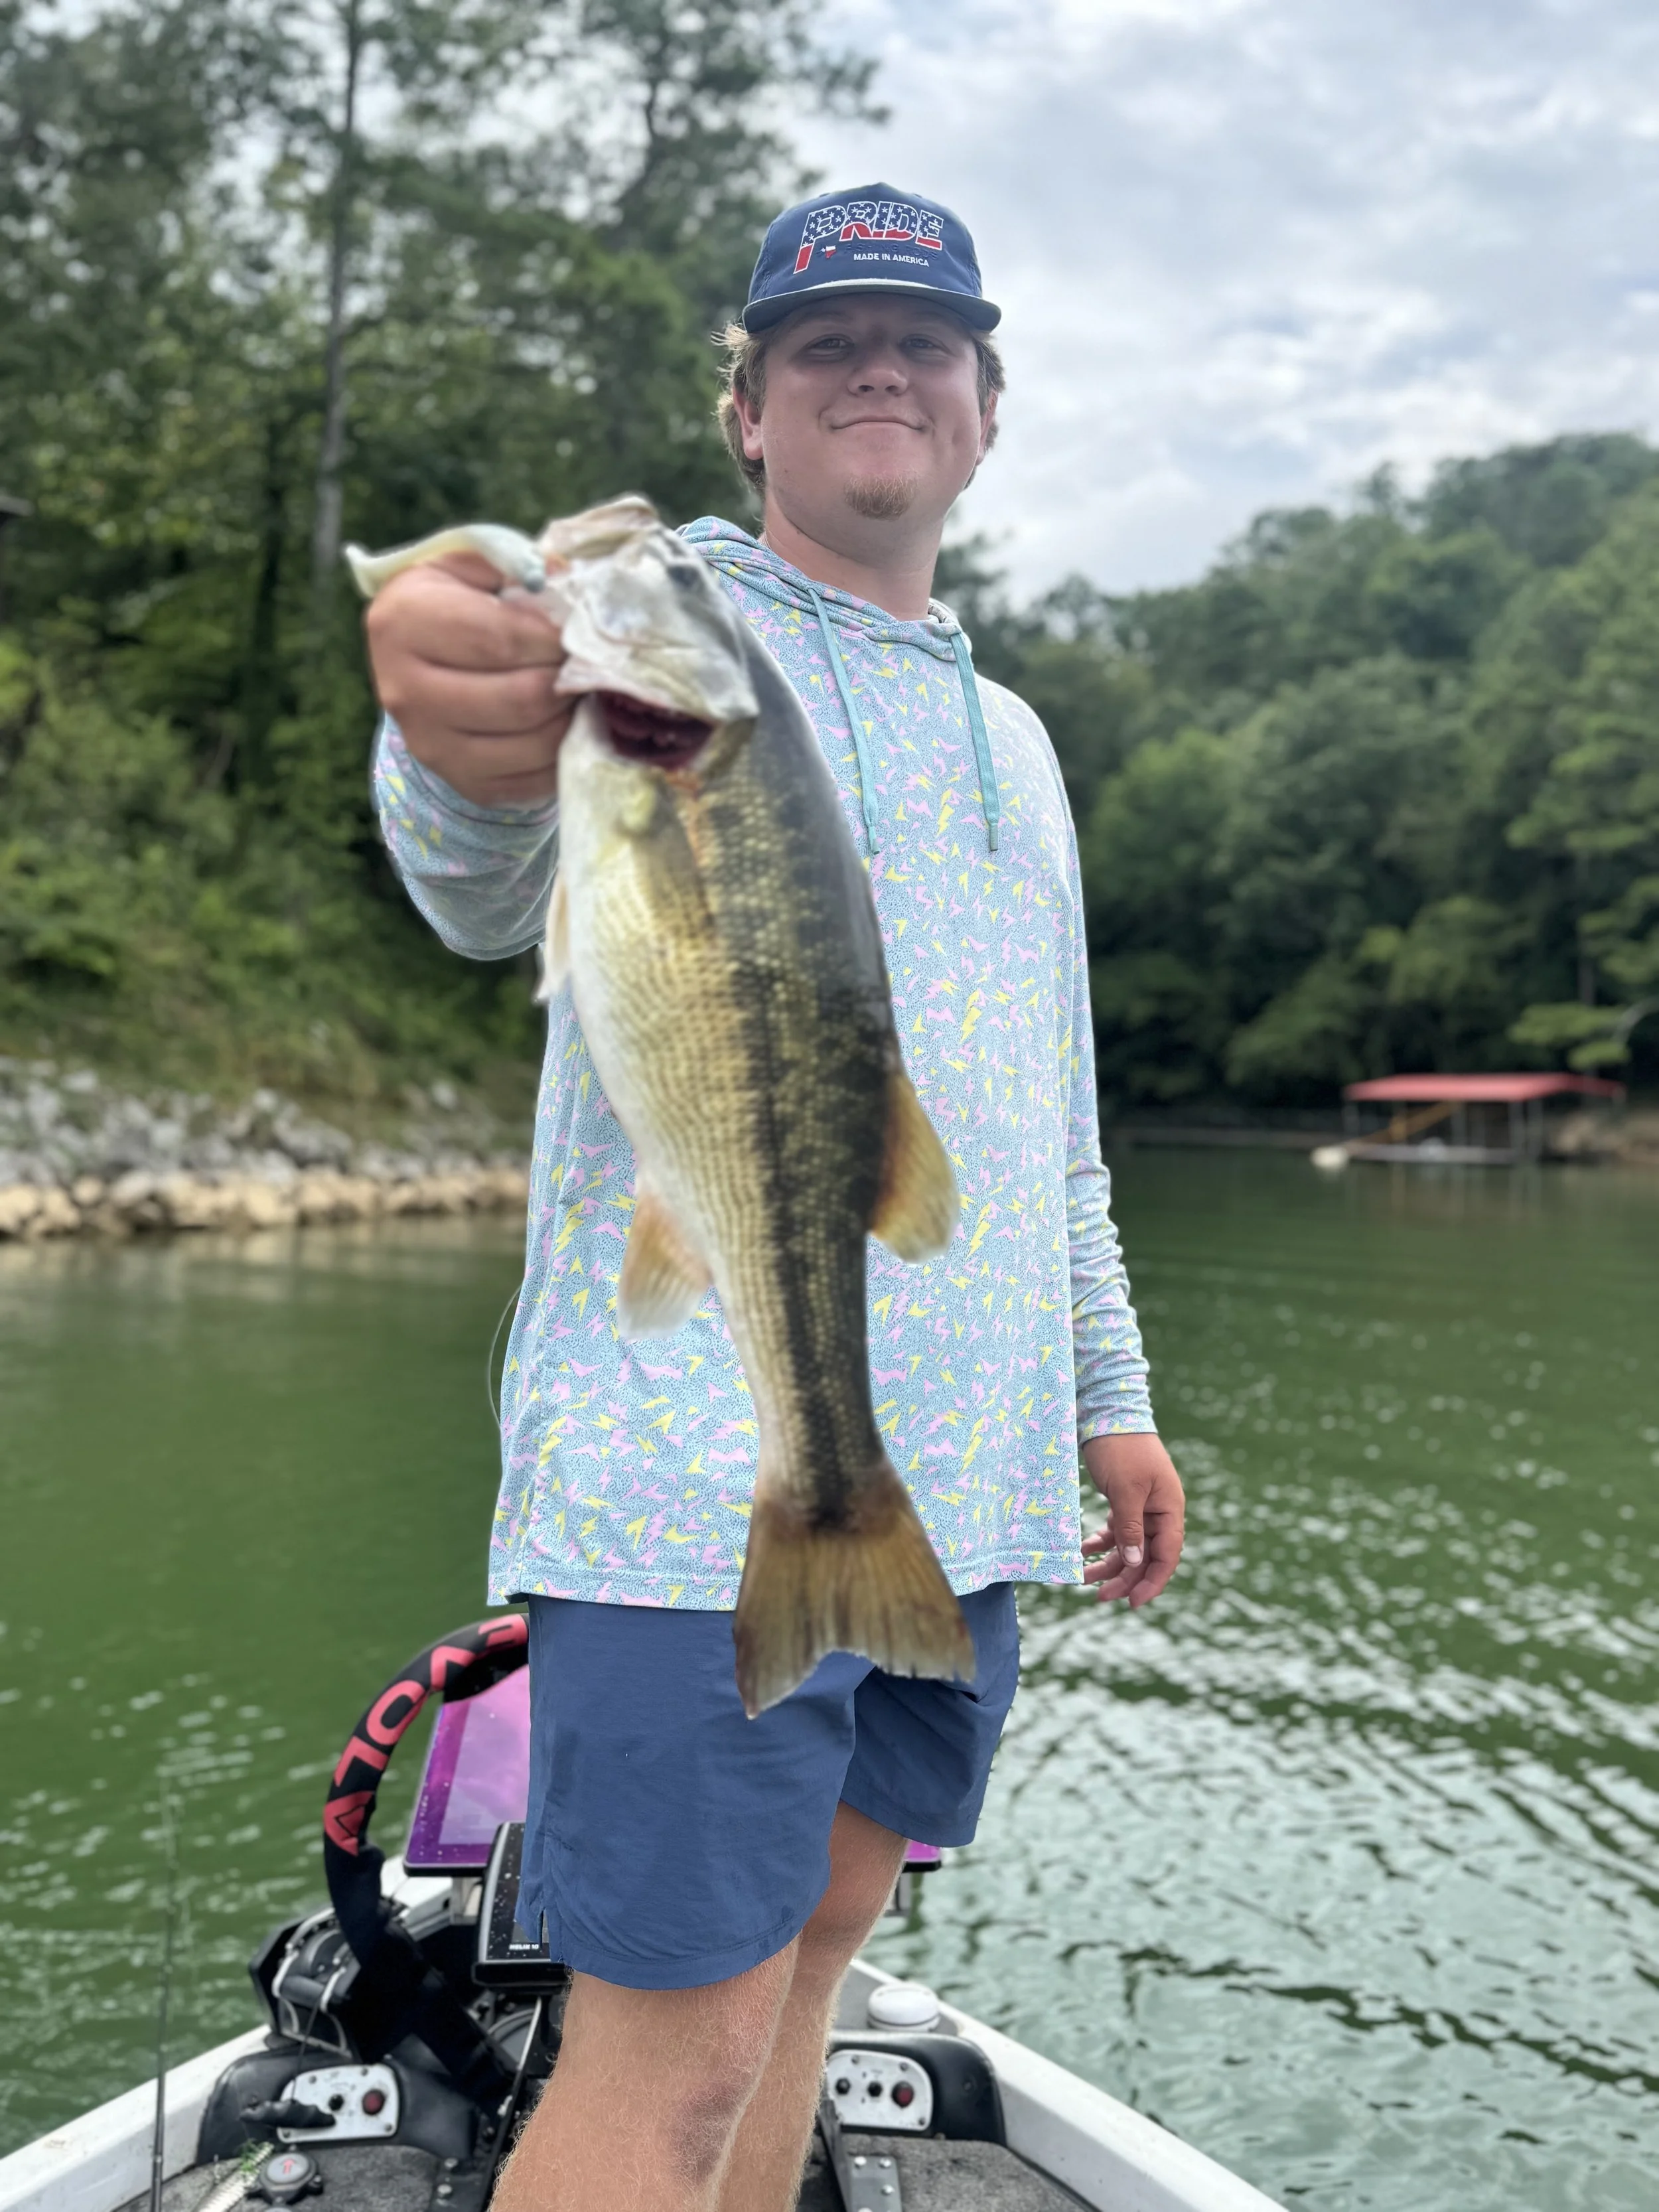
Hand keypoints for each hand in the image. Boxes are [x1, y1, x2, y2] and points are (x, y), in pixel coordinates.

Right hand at [365, 551, 571, 807]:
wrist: (423, 662)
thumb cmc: (460, 601)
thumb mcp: (476, 566)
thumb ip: (517, 565)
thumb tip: (569, 582)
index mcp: (403, 622)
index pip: (498, 639)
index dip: (552, 638)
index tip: (578, 630)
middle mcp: (405, 691)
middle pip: (520, 698)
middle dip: (567, 679)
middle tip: (586, 663)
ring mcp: (431, 746)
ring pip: (533, 743)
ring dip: (573, 716)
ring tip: (580, 689)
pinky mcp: (464, 784)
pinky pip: (535, 779)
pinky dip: (566, 753)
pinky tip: (569, 723)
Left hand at [1079, 1432, 1184, 1608]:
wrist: (1106, 1411)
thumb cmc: (1120, 1448)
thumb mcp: (1126, 1490)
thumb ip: (1131, 1528)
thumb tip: (1136, 1562)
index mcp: (1169, 1508)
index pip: (1167, 1555)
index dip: (1152, 1582)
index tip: (1132, 1603)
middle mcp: (1158, 1511)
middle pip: (1145, 1555)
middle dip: (1123, 1578)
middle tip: (1098, 1596)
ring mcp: (1141, 1506)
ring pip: (1128, 1545)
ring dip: (1108, 1563)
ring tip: (1084, 1577)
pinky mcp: (1124, 1499)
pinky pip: (1116, 1530)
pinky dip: (1101, 1542)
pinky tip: (1084, 1551)